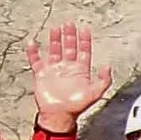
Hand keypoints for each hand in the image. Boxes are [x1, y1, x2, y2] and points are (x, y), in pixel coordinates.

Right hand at [26, 21, 112, 135]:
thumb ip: (104, 80)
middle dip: (69, 35)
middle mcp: (67, 68)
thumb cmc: (76, 107)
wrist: (58, 116)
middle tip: (69, 23)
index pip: (83, 51)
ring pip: (54, 50)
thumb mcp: (95, 93)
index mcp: (80, 71)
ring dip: (55, 40)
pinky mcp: (41, 75)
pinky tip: (32, 43)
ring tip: (55, 28)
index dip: (84, 40)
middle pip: (69, 47)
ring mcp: (54, 70)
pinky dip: (33, 52)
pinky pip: (36, 61)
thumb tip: (108, 67)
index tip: (85, 29)